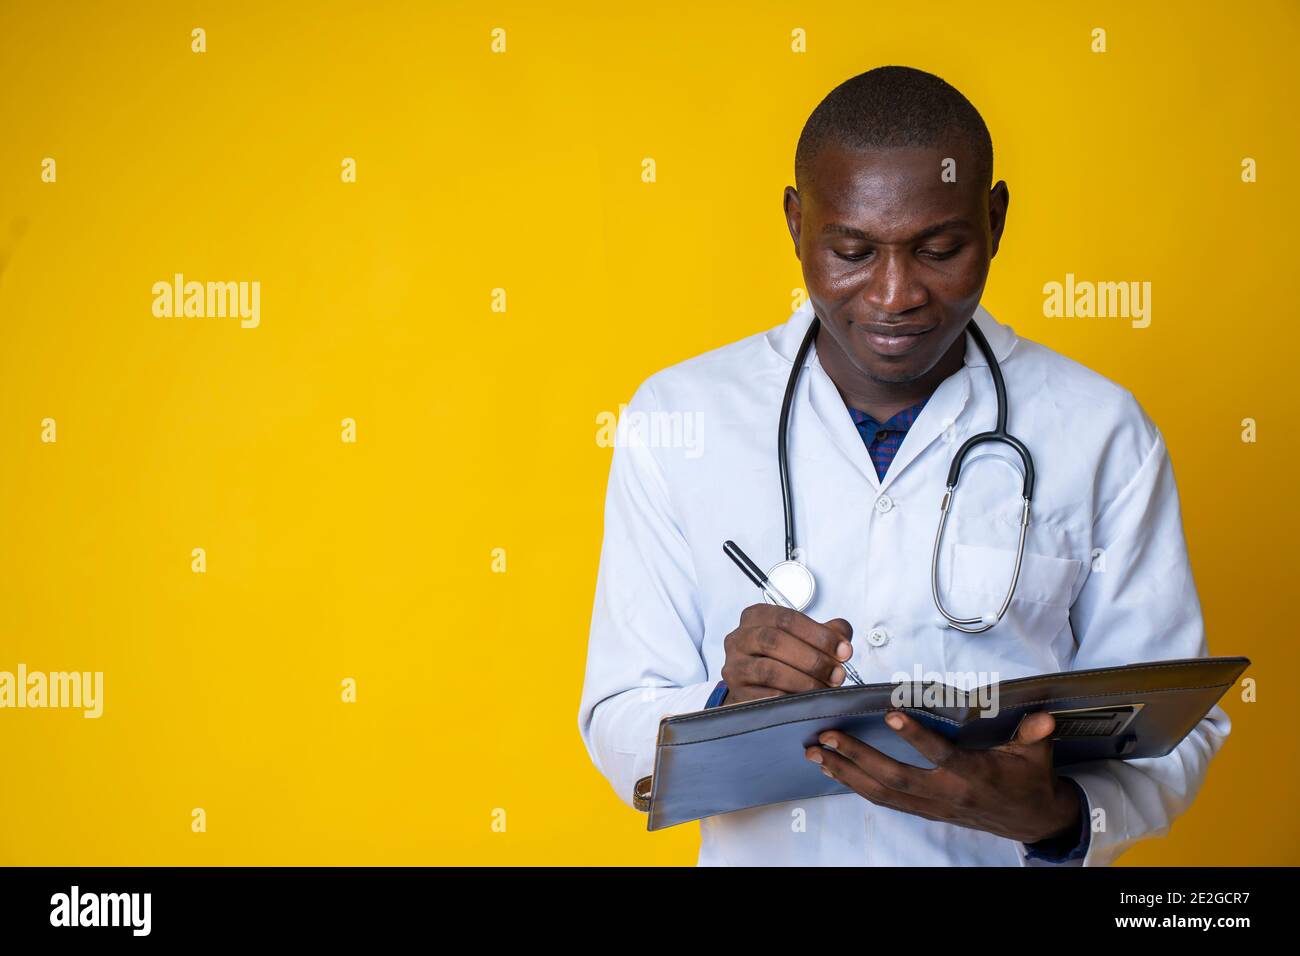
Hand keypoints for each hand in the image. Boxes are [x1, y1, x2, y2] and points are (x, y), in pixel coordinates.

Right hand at [721, 604, 854, 703]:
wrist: (758, 686)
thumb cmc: (781, 657)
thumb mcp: (804, 637)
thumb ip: (827, 631)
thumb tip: (843, 635)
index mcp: (755, 617)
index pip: (786, 618)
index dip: (818, 634)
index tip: (843, 649)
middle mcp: (739, 639)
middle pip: (775, 641)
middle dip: (813, 658)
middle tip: (837, 672)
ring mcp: (735, 667)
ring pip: (769, 670)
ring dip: (804, 680)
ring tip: (825, 687)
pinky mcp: (737, 693)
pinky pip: (765, 697)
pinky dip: (790, 698)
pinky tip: (808, 700)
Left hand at [805, 709, 1081, 844]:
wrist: (1032, 820)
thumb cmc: (1029, 778)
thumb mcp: (1037, 754)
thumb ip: (1034, 735)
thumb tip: (1042, 718)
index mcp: (975, 775)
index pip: (941, 755)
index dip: (916, 737)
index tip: (890, 714)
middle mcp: (947, 793)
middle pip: (895, 778)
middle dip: (857, 757)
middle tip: (827, 736)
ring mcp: (933, 805)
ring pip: (882, 792)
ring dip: (845, 772)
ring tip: (816, 752)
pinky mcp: (924, 810)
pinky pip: (884, 799)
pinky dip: (855, 784)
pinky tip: (833, 769)